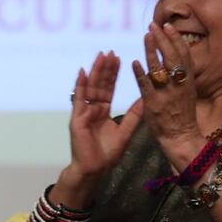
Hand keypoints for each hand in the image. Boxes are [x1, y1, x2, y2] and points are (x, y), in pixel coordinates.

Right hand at [66, 52, 140, 183]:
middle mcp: (92, 109)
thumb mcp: (125, 131)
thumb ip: (134, 115)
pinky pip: (78, 99)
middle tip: (110, 52)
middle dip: (105, 69)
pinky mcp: (77, 118)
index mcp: (103, 111)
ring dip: (95, 72)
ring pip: (90, 88)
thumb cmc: (107, 154)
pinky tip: (82, 72)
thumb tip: (145, 98)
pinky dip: (80, 85)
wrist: (94, 168)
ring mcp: (83, 112)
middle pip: (99, 85)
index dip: (113, 74)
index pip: (108, 88)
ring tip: (100, 56)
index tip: (118, 59)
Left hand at [131, 22, 201, 152]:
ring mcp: (166, 94)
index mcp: (188, 82)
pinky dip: (141, 74)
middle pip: (172, 57)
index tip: (168, 26)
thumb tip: (174, 58)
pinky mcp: (154, 103)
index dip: (176, 40)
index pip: (184, 55)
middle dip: (163, 39)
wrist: (181, 137)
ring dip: (151, 50)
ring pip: (159, 68)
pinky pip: (146, 86)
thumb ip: (180, 76)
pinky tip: (134, 63)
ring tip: (146, 36)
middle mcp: (179, 85)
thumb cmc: (183, 115)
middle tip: (154, 25)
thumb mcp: (187, 92)